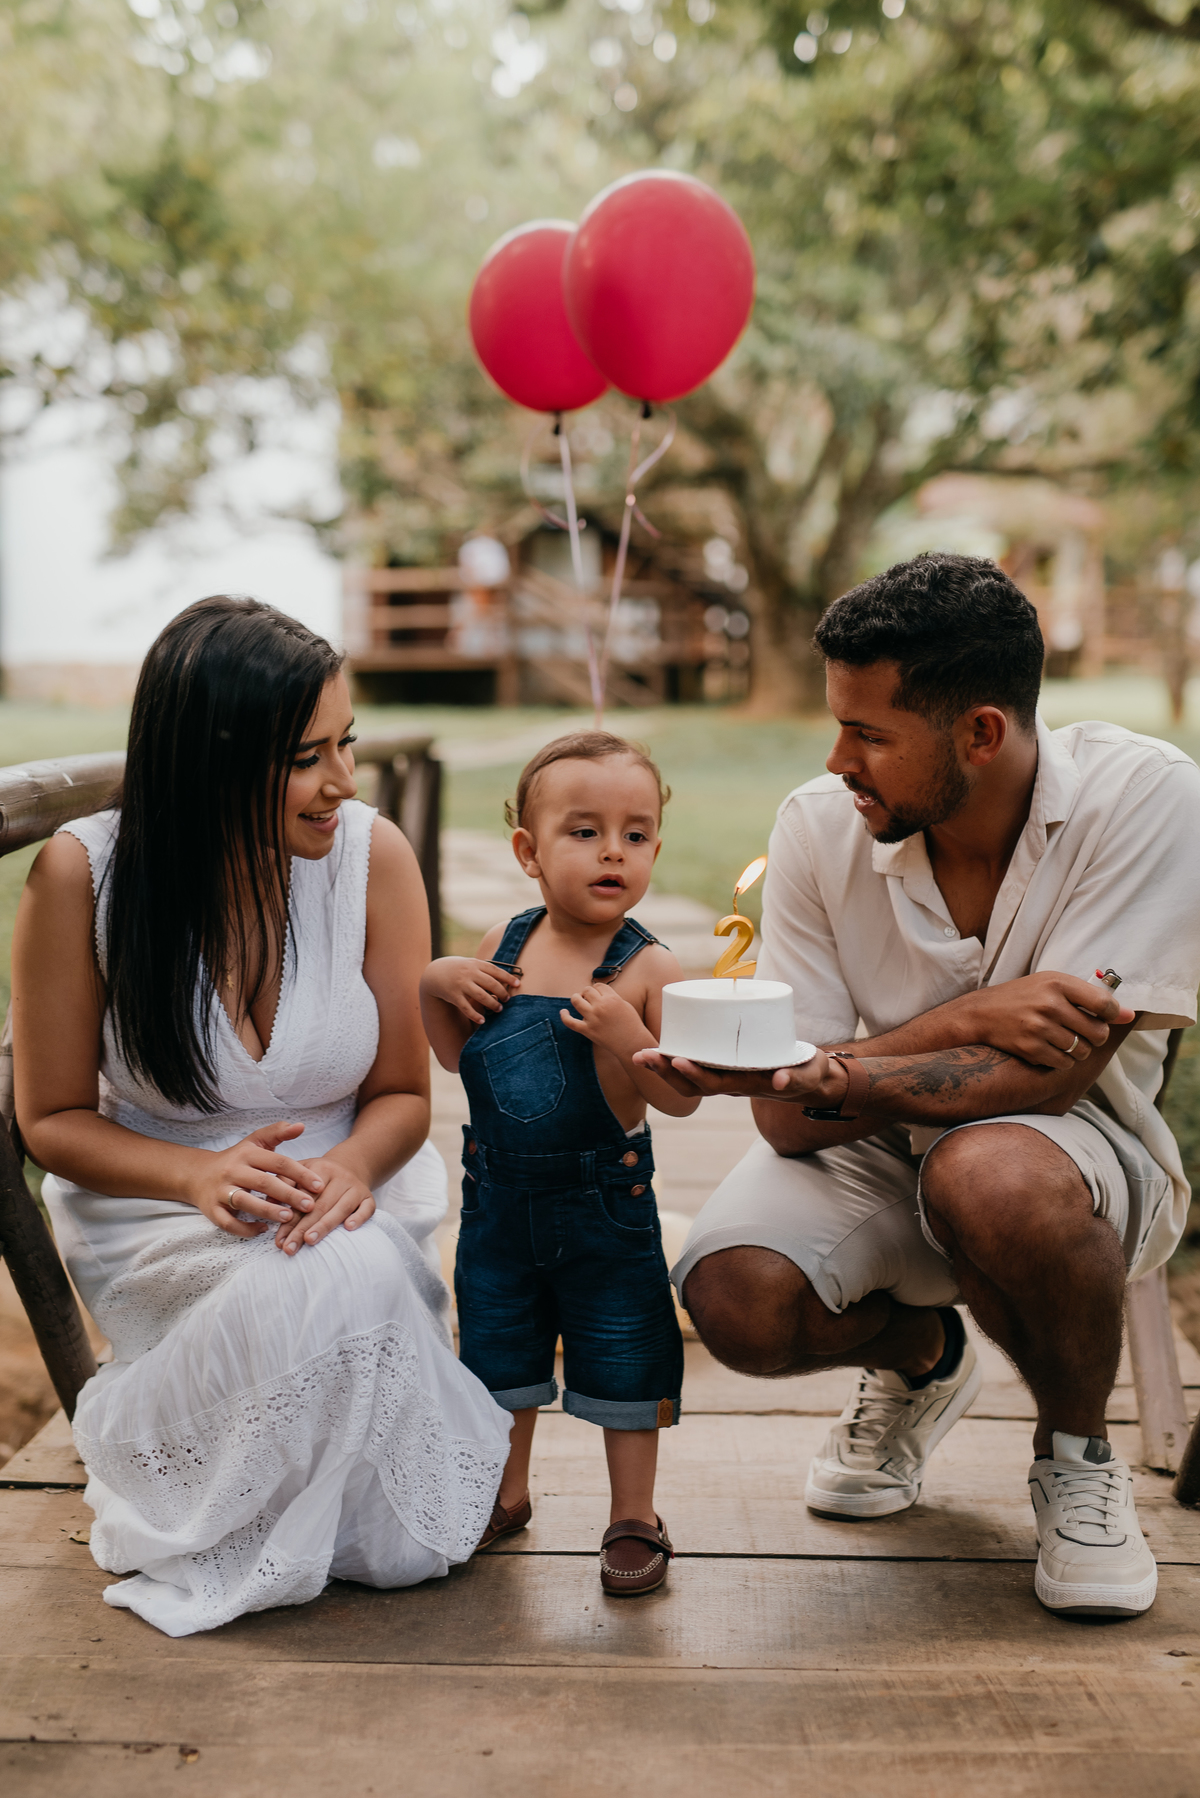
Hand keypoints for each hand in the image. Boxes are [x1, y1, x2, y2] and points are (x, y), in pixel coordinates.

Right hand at [193, 1121, 324, 1238]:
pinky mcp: (212, 1209)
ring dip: (268, 1211)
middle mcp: (233, 1170)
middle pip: (264, 1182)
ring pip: (245, 1202)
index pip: (278, 1162)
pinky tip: (263, 1230)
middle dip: (289, 1194)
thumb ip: (278, 1133)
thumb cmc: (236, 1159)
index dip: (300, 1174)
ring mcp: (221, 1191)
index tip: (319, 1186)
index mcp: (247, 1154)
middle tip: (310, 1205)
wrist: (197, 1174)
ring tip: (289, 1218)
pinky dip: (245, 1228)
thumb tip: (301, 1125)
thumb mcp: (255, 1142)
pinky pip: (228, 1222)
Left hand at [274, 1156, 375, 1254]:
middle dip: (302, 1229)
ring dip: (324, 1226)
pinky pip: (367, 1208)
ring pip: (341, 1208)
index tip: (279, 1240)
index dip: (290, 1219)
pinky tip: (348, 1228)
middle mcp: (340, 1177)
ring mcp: (356, 1187)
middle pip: (320, 1206)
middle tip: (289, 1248)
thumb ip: (285, 1184)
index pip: (303, 1197)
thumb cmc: (319, 1175)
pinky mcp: (369, 1197)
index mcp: (320, 1169)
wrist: (351, 1165)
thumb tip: (269, 1202)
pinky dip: (359, 1217)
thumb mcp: (301, 1170)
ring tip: (309, 1241)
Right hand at [421, 957, 520, 1025]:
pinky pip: (466, 1008)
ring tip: (499, 1009)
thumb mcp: (470, 964)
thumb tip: (506, 978)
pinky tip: (482, 1021)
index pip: (495, 970)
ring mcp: (461, 984)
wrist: (435, 973)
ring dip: (492, 1004)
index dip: (508, 977)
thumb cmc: (458, 969)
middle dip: (502, 992)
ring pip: (481, 996)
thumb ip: (485, 970)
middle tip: (507, 1000)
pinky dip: (475, 1015)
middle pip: (491, 983)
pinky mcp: (453, 995)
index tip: (518, 984)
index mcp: (475, 964)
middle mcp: (468, 973)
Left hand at [561, 982, 644, 1054]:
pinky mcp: (587, 1030)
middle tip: (590, 999)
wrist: (632, 1043)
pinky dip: (564, 1016)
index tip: (599, 995)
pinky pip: (570, 1022)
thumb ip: (611, 997)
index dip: (597, 989)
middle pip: (587, 990)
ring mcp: (593, 1018)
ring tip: (579, 1001)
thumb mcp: (624, 1004)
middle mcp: (601, 1006)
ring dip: (576, 998)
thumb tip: (597, 993)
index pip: (598, 986)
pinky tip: (563, 1012)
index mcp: (612, 998)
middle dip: (587, 993)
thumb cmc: (631, 1024)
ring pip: (576, 1000)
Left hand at [633, 1047, 836, 1103]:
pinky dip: (673, 1062)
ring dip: (664, 1069)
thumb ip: (795, 1078)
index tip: (677, 1060)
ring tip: (642, 1055)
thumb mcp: (807, 1075)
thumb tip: (780, 1081)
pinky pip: (694, 1068)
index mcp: (749, 1084)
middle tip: (645, 1056)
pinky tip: (656, 1051)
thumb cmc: (806, 1073)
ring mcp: (726, 1078)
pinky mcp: (724, 1067)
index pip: (716, 1083)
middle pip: (693, 1085)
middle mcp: (732, 1084)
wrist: (808, 1079)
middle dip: (667, 1072)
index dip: (696, 1074)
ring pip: (688, 1080)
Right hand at [960, 974, 1133, 1069]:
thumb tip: (1129, 1015)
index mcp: (1057, 983)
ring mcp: (1039, 1028)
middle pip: (1098, 1032)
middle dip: (1097, 1037)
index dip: (1112, 1015)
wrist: (981, 1014)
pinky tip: (1052, 1050)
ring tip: (1066, 1041)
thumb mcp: (1052, 985)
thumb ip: (1090, 998)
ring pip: (1083, 1051)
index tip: (1105, 1017)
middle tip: (1086, 1034)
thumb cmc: (1023, 996)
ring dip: (1080, 1051)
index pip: (1104, 1004)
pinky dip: (1063, 1061)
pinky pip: (1064, 1063)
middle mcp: (1049, 1005)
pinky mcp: (1030, 1048)